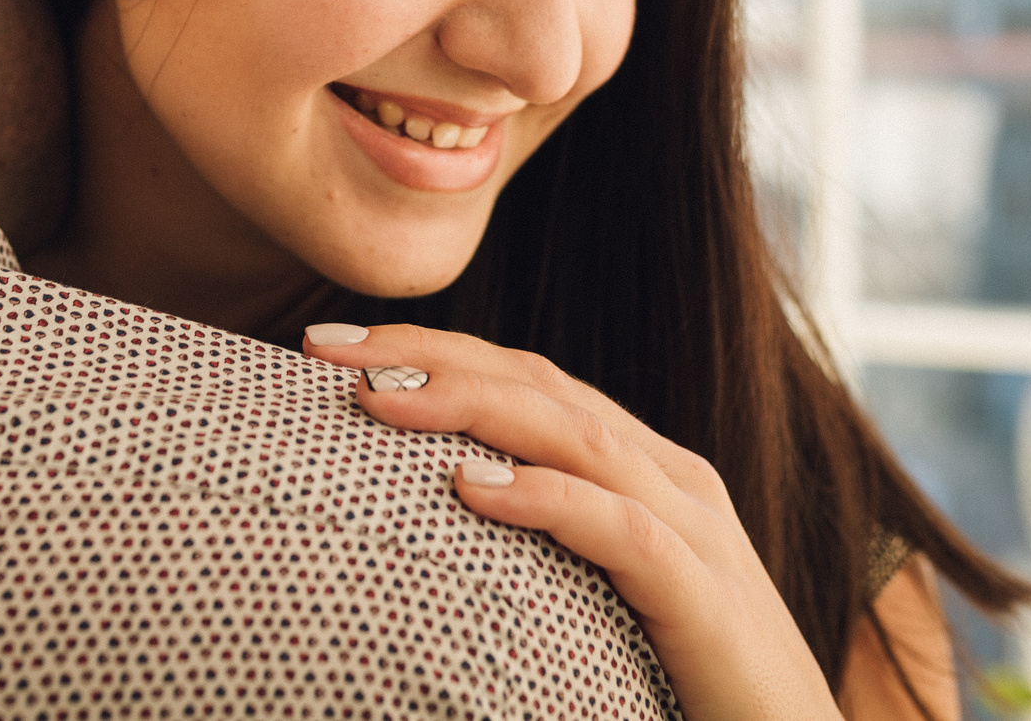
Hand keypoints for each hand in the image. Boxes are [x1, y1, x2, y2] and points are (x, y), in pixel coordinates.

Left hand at [305, 322, 838, 720]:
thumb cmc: (687, 685)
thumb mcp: (599, 600)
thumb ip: (541, 552)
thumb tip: (428, 523)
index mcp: (643, 471)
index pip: (526, 381)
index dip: (432, 351)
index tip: (329, 347)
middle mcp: (670, 478)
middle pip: (539, 385)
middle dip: (429, 354)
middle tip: (324, 344)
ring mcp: (696, 530)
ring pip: (575, 436)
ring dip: (467, 406)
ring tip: (375, 398)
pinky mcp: (706, 598)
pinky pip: (621, 530)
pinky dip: (544, 499)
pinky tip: (472, 487)